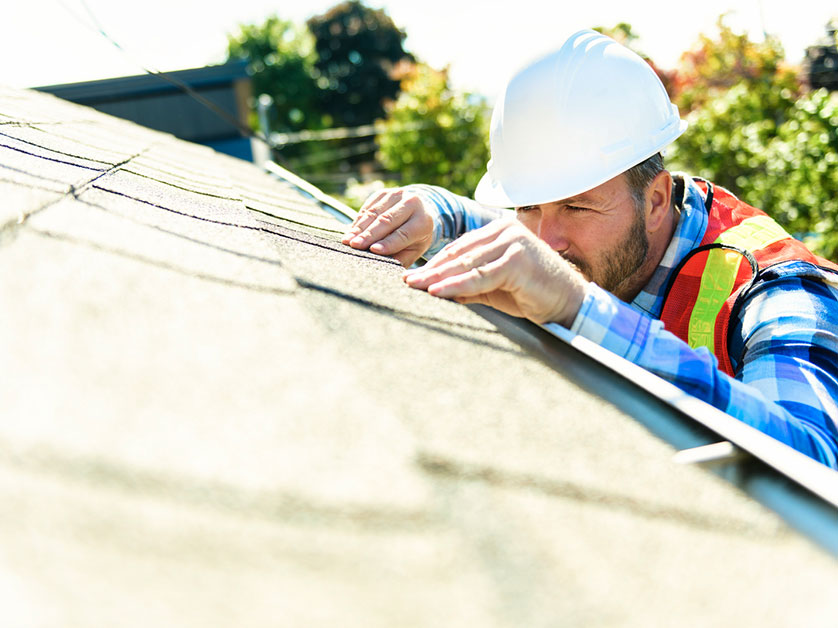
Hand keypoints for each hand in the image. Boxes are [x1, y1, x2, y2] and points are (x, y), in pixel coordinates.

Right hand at [342, 187, 435, 266]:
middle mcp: (412, 203)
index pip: (404, 233)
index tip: (373, 250)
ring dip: (359, 228)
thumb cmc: (415, 238)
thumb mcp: (414, 250)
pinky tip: (350, 232)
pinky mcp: (383, 193)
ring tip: (348, 240)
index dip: (388, 242)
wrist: (418, 212)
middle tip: (355, 245)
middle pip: (387, 220)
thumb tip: (384, 264)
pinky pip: (367, 207)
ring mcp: (396, 195)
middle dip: (369, 234)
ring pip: (374, 212)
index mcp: (423, 221)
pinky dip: (358, 221)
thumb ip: (401, 257)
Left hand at [403, 218, 586, 326]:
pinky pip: (480, 276)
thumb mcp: (494, 287)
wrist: (568, 303)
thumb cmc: (533, 294)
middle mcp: (505, 231)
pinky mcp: (518, 261)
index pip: (460, 247)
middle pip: (460, 253)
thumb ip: (469, 284)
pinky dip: (458, 285)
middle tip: (407, 281)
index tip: (414, 276)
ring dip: (439, 277)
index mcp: (499, 231)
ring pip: (467, 263)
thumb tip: (437, 289)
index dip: (435, 263)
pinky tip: (438, 291)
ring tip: (417, 286)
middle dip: (431, 269)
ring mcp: (513, 244)